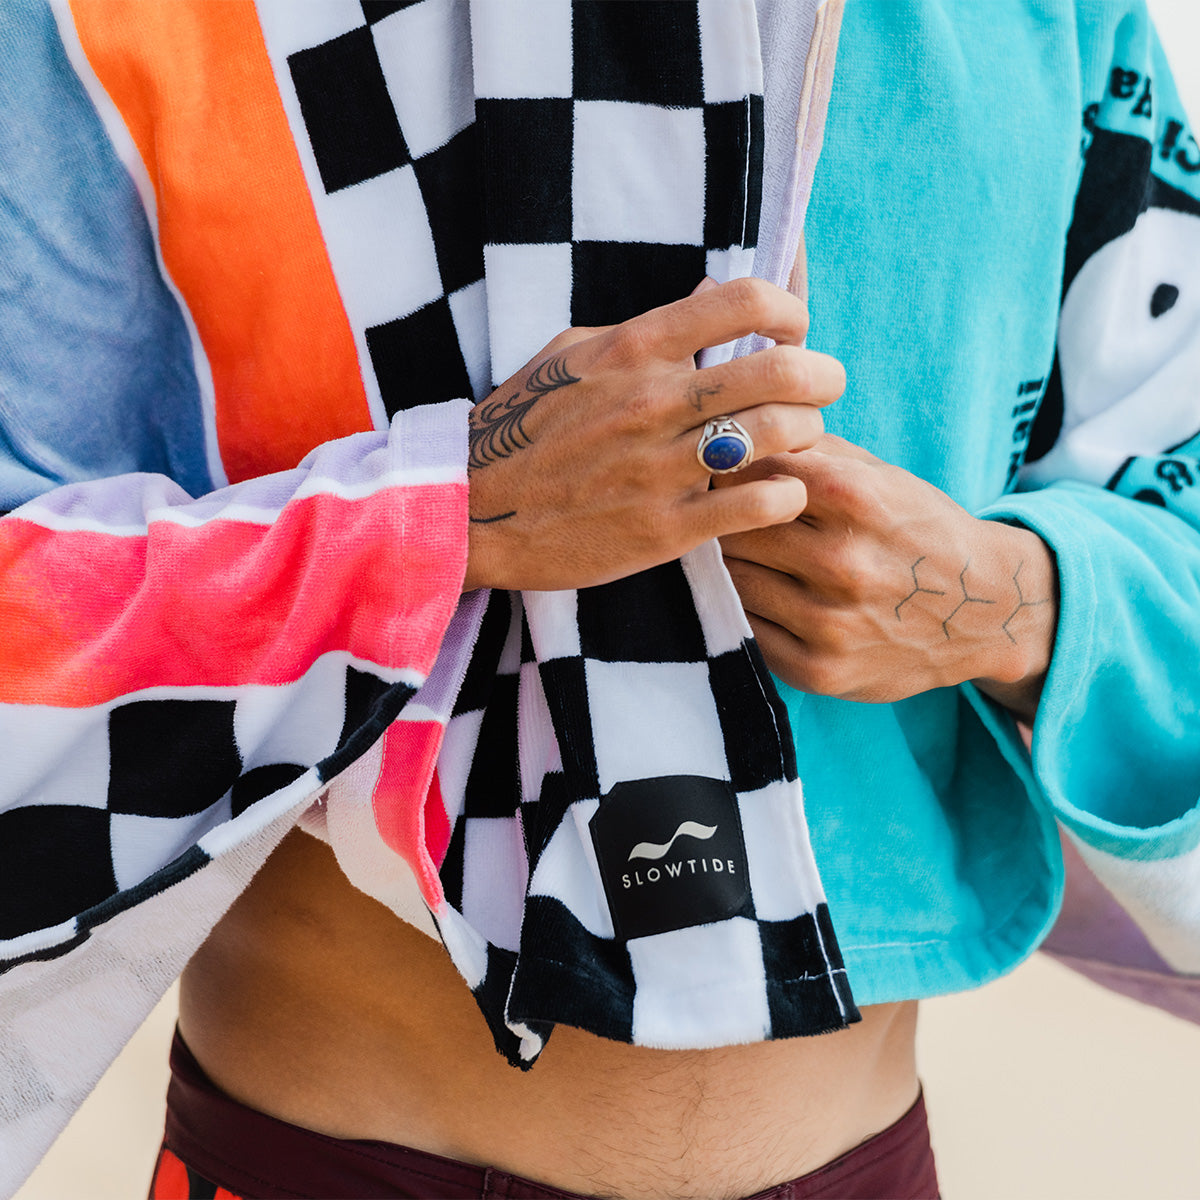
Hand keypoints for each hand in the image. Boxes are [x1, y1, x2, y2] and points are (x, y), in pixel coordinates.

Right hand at [463, 278, 845, 592]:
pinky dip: (787, 495)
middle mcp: (653, 401)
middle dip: (823, 376)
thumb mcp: (570, 356)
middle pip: (782, 368)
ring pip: (780, 434)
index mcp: (632, 348)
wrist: (472, 512)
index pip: (743, 301)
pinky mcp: (666, 528)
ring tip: (799, 441)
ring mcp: (661, 467)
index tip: (794, 331)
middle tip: (823, 389)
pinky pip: (760, 503)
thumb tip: (709, 297)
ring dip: (808, 434)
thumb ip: (643, 331)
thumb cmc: (521, 428)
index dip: (790, 311)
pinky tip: (779, 494)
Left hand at [716, 436, 1058, 720]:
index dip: (735, 473)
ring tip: (743, 555)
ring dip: (732, 564)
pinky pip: (748, 629)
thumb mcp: (884, 476)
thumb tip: (744, 436)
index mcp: (856, 499)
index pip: (754, 471)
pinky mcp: (819, 670)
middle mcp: (842, 561)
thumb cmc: (921, 532)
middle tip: (722, 518)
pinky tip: (762, 596)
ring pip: (735, 578)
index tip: (728, 477)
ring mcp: (830, 622)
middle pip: (737, 528)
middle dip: (728, 519)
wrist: (986, 612)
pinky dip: (746, 609)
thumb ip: (816, 451)